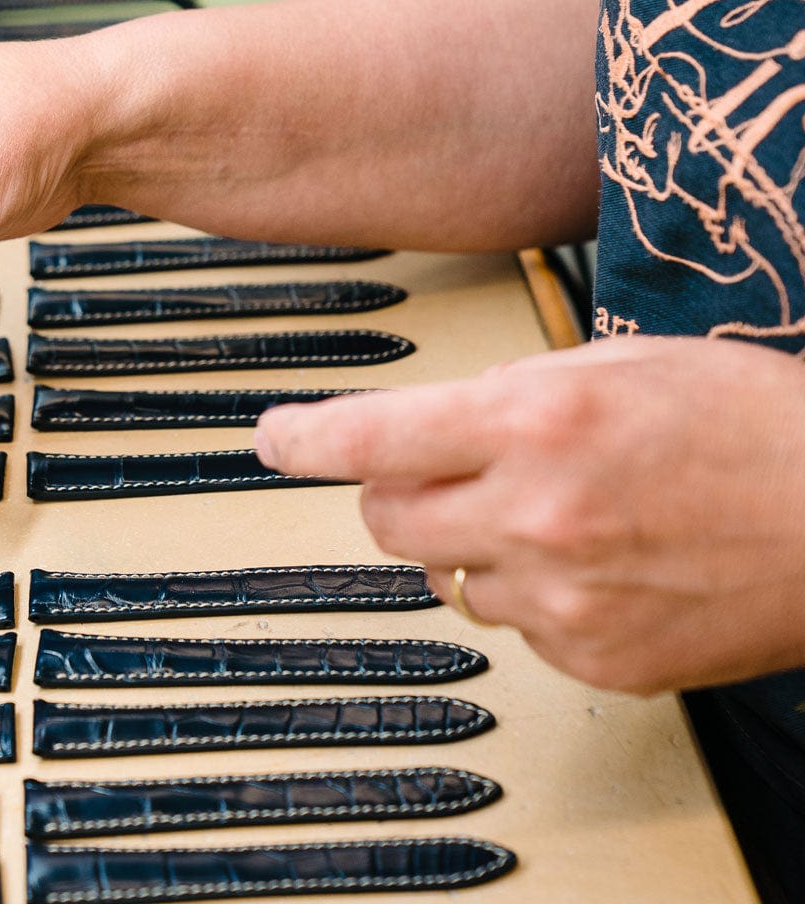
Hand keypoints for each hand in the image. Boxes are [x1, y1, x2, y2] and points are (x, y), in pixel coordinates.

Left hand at [254, 335, 804, 693]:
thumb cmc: (747, 422)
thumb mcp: (617, 363)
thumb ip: (513, 392)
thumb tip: (445, 423)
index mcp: (536, 422)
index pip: (374, 437)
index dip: (306, 439)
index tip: (273, 440)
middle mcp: (537, 513)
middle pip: (387, 520)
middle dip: (396, 494)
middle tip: (439, 475)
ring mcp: (564, 597)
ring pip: (447, 576)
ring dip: (472, 543)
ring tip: (558, 514)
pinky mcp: (595, 657)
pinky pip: (514, 626)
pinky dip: (532, 592)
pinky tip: (597, 562)